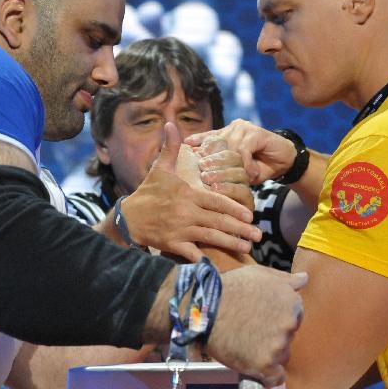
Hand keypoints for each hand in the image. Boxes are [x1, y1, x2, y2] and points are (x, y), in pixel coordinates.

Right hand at [122, 123, 260, 261]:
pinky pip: (193, 253)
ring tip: (247, 248)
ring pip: (211, 237)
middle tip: (258, 236)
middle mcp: (186, 212)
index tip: (250, 215)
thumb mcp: (160, 168)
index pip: (217, 201)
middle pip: (219, 221)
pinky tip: (221, 265)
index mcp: (188, 194)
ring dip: (231, 244)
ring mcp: (180, 230)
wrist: (129, 217)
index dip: (235, 208)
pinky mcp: (173, 244)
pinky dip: (206, 260)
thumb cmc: (148, 192)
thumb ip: (171, 148)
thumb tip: (170, 124)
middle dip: (240, 229)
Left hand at [185, 119, 296, 184]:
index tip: (185, 150)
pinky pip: (245, 149)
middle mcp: (233, 128)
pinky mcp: (257, 133)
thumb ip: (222, 168)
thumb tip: (202, 174)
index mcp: (226, 134)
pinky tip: (250, 174)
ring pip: (229, 147)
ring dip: (228, 166)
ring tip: (222, 180)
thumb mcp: (237, 170)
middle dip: (210, 160)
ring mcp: (245, 128)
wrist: (284, 162)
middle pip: (216, 143)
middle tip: (203, 175)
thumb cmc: (258, 167)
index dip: (197, 143)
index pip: (207, 137)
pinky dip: (247, 164)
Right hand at [204, 265, 306, 386]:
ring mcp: (278, 346)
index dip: (277, 319)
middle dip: (274, 336)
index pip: (294, 318)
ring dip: (269, 354)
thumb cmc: (230, 287)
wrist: (205, 307)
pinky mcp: (264, 365)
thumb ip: (285, 279)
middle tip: (252, 331)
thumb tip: (305, 278)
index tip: (261, 319)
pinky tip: (254, 367)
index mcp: (292, 303)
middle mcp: (290, 325)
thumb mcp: (259, 274)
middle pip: (288, 337)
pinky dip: (267, 376)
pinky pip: (275, 378)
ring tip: (246, 345)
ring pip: (280, 356)